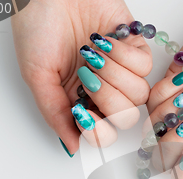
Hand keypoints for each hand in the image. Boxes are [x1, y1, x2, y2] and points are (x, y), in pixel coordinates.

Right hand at [12, 0, 151, 155]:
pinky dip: (124, 54)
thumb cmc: (38, 27)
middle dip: (107, 97)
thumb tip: (72, 147)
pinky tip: (104, 41)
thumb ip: (55, 114)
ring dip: (114, 73)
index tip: (85, 114)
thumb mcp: (37, 75)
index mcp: (80, 101)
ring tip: (91, 53)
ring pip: (139, 94)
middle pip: (125, 117)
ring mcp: (121, 71)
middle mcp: (103, 90)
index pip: (104, 134)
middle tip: (86, 74)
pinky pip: (145, 67)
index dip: (100, 131)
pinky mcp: (135, 48)